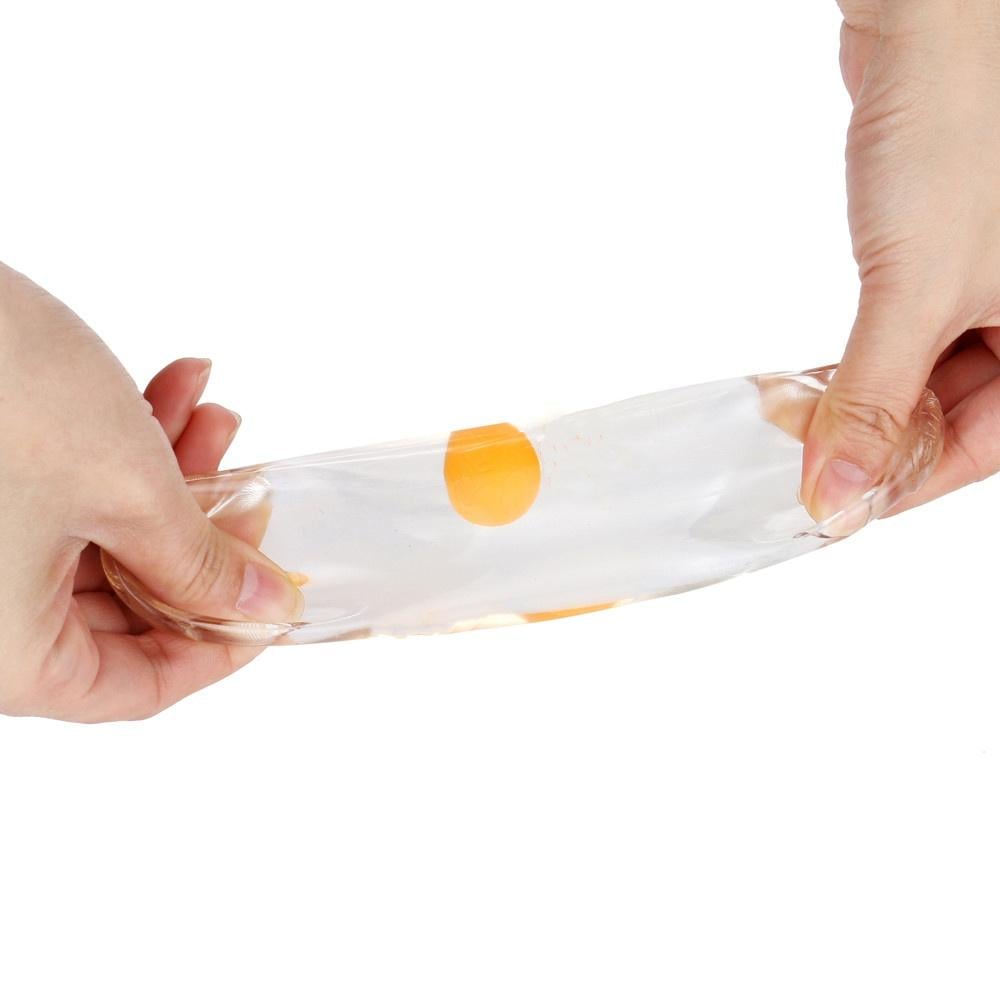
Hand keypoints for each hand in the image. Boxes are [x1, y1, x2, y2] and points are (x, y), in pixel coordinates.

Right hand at [0, 263, 302, 721]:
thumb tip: (266, 606)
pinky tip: (172, 388)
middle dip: (199, 538)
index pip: (135, 689)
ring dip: (169, 478)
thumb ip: (204, 564)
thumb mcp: (128, 492)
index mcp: (5, 655)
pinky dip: (123, 450)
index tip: (272, 603)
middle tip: (251, 490)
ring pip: (102, 543)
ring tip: (216, 416)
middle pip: (124, 609)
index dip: (220, 648)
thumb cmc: (1, 395)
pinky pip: (64, 499)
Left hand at [803, 0, 999, 518]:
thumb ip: (874, 403)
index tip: (836, 510)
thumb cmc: (961, 133)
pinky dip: (858, 360)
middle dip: (872, 442)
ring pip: (924, 378)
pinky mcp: (947, 255)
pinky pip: (905, 333)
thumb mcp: (913, 294)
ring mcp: (993, 284)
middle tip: (802, 468)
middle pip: (953, 417)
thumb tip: (838, 495)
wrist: (938, 22)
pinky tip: (811, 383)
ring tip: (795, 426)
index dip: (905, 484)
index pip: (982, 448)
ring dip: (858, 403)